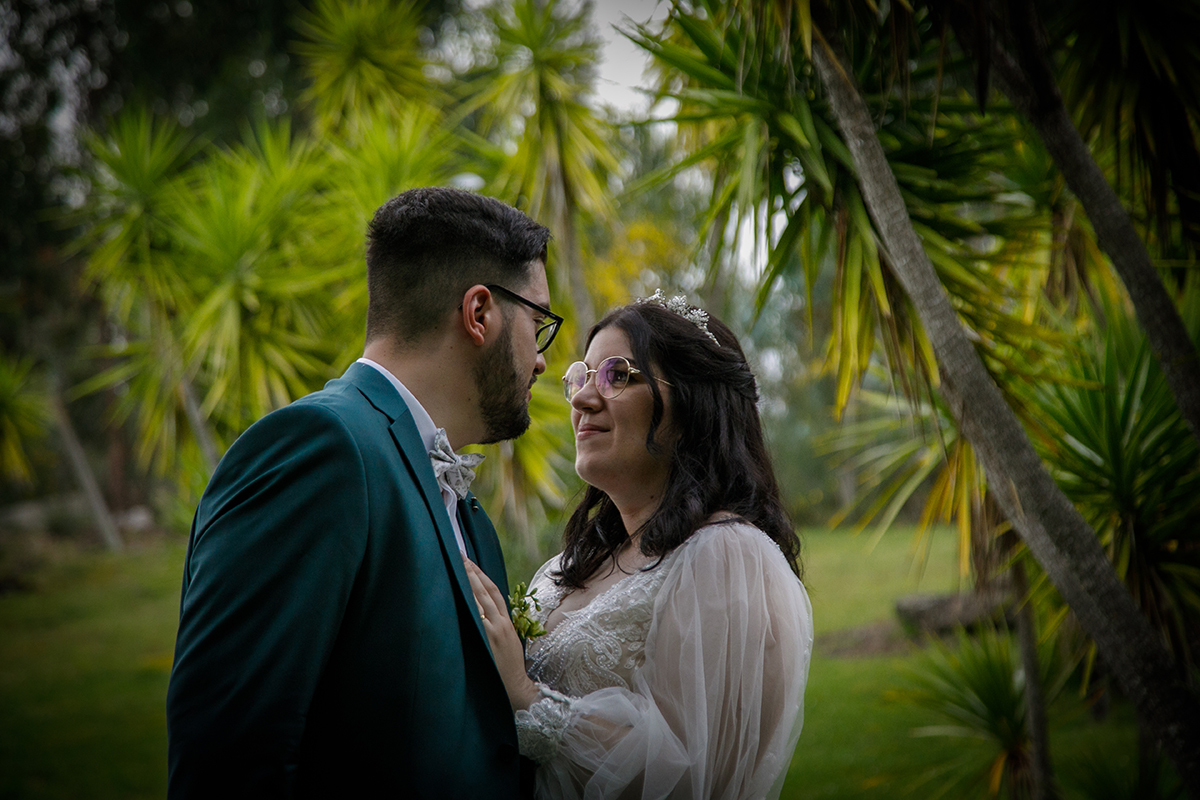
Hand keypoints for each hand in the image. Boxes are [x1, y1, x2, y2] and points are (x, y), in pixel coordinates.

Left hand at [463, 558, 539, 710]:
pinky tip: (458, 593)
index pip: (495, 591)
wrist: (517, 688)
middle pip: (486, 590)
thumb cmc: (510, 667)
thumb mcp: (508, 641)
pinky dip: (469, 604)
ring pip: (480, 599)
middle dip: (472, 571)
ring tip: (457, 567)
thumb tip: (482, 614)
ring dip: (468, 582)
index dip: (482, 575)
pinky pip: (477, 617)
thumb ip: (497, 626)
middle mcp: (501, 622)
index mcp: (507, 621)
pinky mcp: (488, 640)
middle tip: (458, 556)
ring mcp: (494, 630)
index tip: (470, 562)